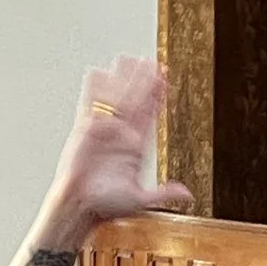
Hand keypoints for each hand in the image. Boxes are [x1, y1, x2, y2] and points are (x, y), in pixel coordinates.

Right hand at [48, 57, 191, 234]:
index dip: (157, 97)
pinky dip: (92, 89)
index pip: (149, 115)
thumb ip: (162, 194)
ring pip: (114, 98)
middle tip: (150, 60)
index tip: (165, 80)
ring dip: (120, 80)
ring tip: (126, 58)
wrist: (79, 207)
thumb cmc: (106, 206)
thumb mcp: (139, 200)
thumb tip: (187, 195)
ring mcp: (103, 131)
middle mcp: (121, 136)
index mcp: (136, 149)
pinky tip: (96, 72)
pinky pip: (89, 105)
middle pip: (134, 101)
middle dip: (141, 81)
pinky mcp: (84, 130)